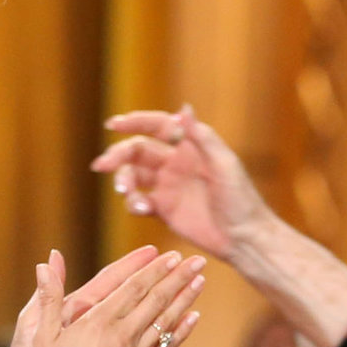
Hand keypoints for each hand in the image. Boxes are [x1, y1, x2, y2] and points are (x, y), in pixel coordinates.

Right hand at [27, 250, 204, 346]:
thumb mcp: (41, 334)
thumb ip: (48, 295)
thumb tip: (46, 261)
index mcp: (99, 321)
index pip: (134, 287)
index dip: (155, 269)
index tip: (171, 256)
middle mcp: (123, 335)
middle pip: (157, 299)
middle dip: (178, 278)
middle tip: (197, 261)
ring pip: (166, 321)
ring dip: (185, 299)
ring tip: (200, 281)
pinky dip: (182, 331)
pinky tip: (193, 317)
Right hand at [91, 106, 272, 258]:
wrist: (244, 237)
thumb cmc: (241, 199)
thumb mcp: (225, 164)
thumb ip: (202, 137)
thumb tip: (183, 108)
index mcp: (189, 147)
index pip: (157, 127)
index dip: (135, 122)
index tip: (114, 124)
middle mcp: (175, 163)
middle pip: (138, 151)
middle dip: (118, 156)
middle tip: (102, 165)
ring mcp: (167, 187)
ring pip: (134, 176)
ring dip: (123, 181)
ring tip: (125, 192)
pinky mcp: (164, 210)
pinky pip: (139, 202)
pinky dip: (133, 203)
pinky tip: (141, 209)